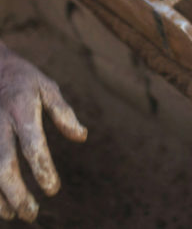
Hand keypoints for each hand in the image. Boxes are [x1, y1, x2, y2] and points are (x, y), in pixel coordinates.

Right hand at [0, 43, 86, 221]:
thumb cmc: (22, 79)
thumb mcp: (46, 86)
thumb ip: (63, 112)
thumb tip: (81, 137)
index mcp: (21, 108)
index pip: (32, 144)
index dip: (42, 169)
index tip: (52, 190)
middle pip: (3, 165)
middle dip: (16, 194)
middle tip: (32, 213)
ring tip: (16, 214)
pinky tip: (0, 206)